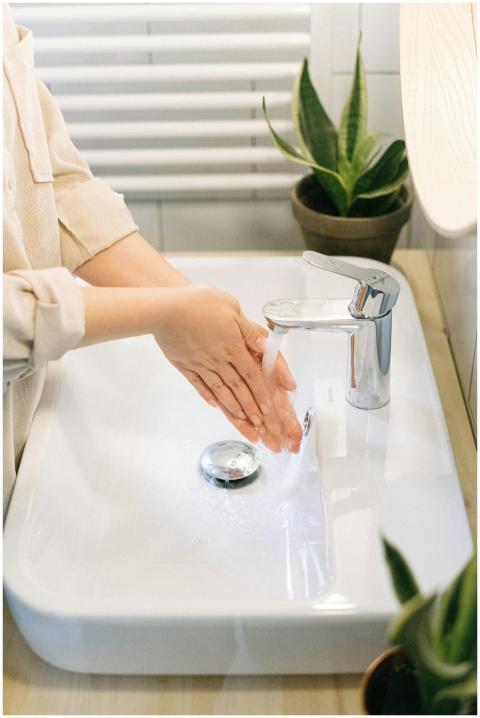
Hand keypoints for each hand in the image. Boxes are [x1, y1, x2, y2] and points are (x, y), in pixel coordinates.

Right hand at [154, 284, 301, 451]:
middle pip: (239, 388)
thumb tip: (266, 347)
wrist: (166, 308)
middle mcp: (218, 360)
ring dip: (234, 408)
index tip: (270, 410)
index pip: (253, 375)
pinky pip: (198, 384)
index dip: (263, 394)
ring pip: (221, 390)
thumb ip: (250, 331)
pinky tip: (214, 406)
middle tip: (261, 425)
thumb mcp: (232, 309)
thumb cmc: (199, 302)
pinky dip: (208, 396)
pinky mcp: (184, 365)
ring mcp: (201, 364)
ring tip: (243, 421)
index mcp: (233, 346)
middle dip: (252, 408)